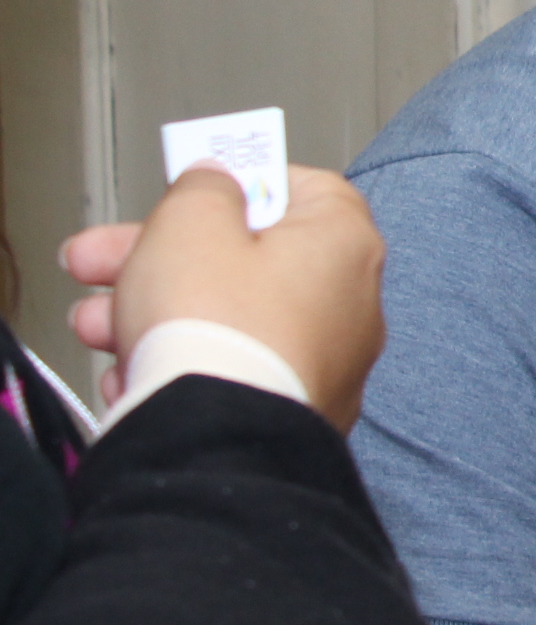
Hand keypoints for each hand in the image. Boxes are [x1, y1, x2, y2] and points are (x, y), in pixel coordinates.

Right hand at [59, 165, 388, 428]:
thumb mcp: (190, 223)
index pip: (301, 189)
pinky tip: (134, 377)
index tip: (188, 193)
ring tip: (96, 324)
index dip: (237, 185)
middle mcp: (351, 303)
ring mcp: (327, 364)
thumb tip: (216, 183)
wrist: (217, 441)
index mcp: (344, 243)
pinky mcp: (295, 410)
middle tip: (99, 261)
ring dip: (155, 314)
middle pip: (247, 260)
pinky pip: (233, 372)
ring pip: (229, 319)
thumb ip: (203, 189)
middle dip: (160, 258)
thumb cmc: (217, 329)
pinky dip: (183, 366)